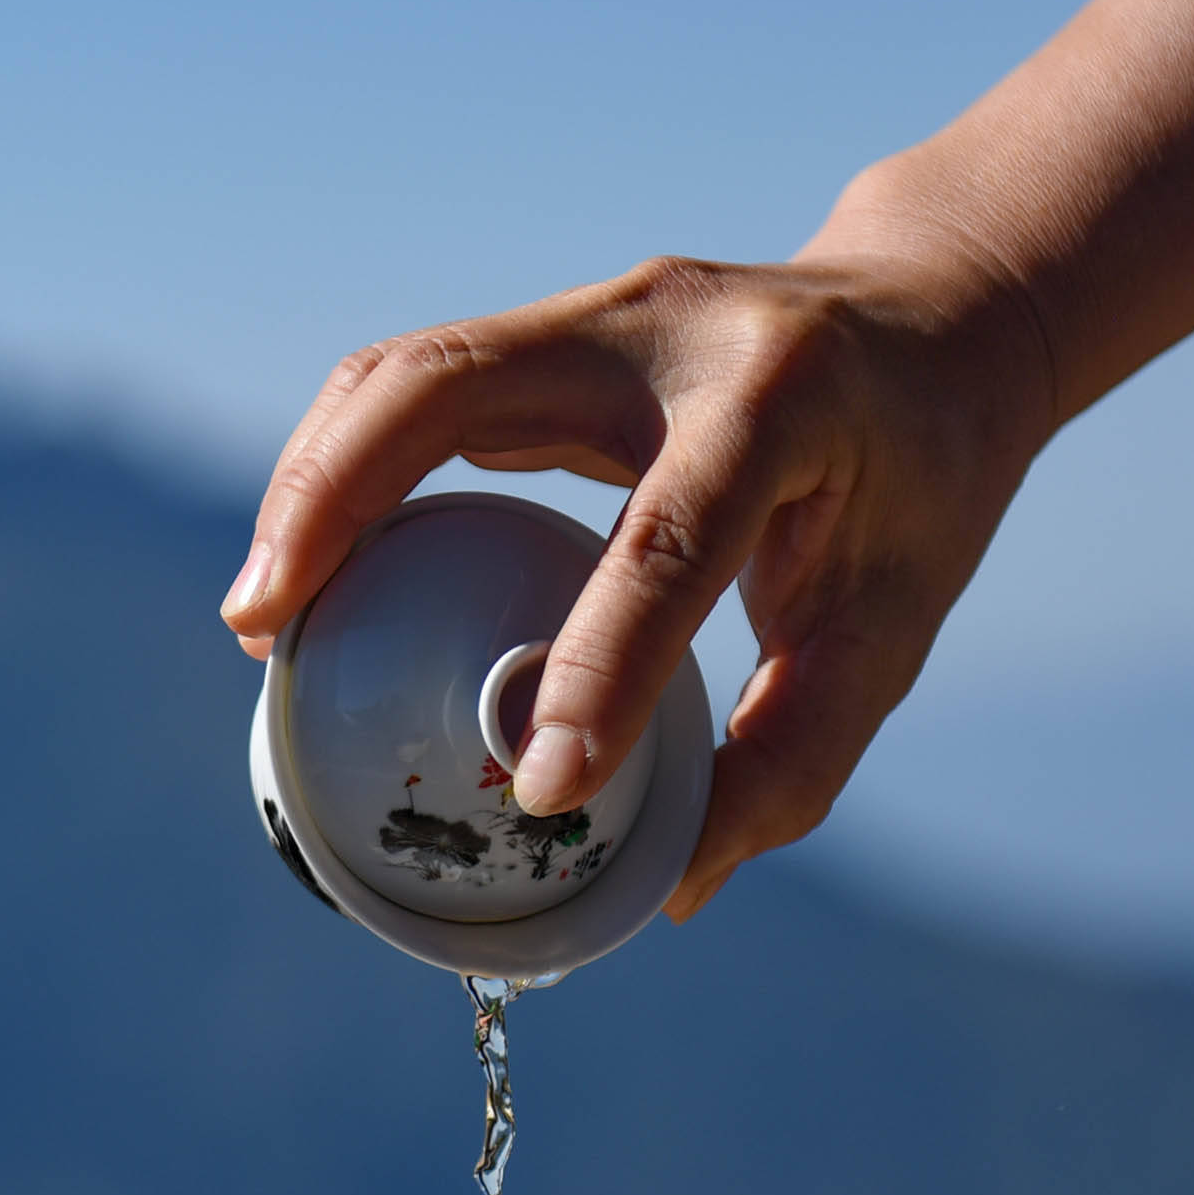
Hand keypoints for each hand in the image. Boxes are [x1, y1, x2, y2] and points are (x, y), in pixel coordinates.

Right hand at [217, 239, 1054, 919]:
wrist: (934, 318)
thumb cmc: (921, 480)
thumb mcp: (894, 619)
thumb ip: (797, 751)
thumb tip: (674, 881)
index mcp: (780, 399)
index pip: (666, 539)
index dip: (597, 672)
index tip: (539, 790)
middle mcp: (662, 328)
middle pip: (449, 383)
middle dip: (334, 502)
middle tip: (265, 633)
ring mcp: (592, 312)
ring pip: (402, 373)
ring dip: (309, 488)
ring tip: (259, 619)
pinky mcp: (547, 333)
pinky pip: (410, 391)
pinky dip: (341, 474)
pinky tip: (309, 572)